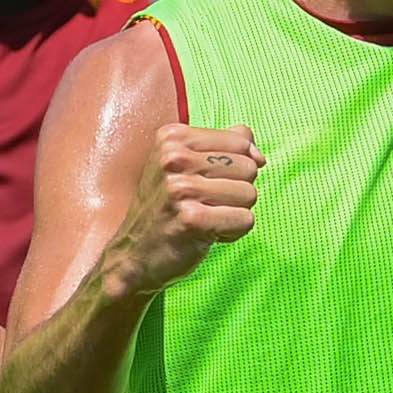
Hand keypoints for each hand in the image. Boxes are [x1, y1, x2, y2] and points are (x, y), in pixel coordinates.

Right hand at [103, 125, 261, 297]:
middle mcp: (174, 158)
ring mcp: (181, 188)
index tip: (208, 183)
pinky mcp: (192, 219)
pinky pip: (245, 220)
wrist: (134, 255)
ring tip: (205, 218)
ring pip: (249, 193)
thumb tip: (258, 154)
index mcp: (173, 137)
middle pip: (248, 167)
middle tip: (205, 204)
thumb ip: (224, 147)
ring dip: (234, 212)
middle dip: (237, 190)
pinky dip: (232, 232)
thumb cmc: (164, 209)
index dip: (235, 167)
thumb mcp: (184, 166)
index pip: (241, 141)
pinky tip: (207, 234)